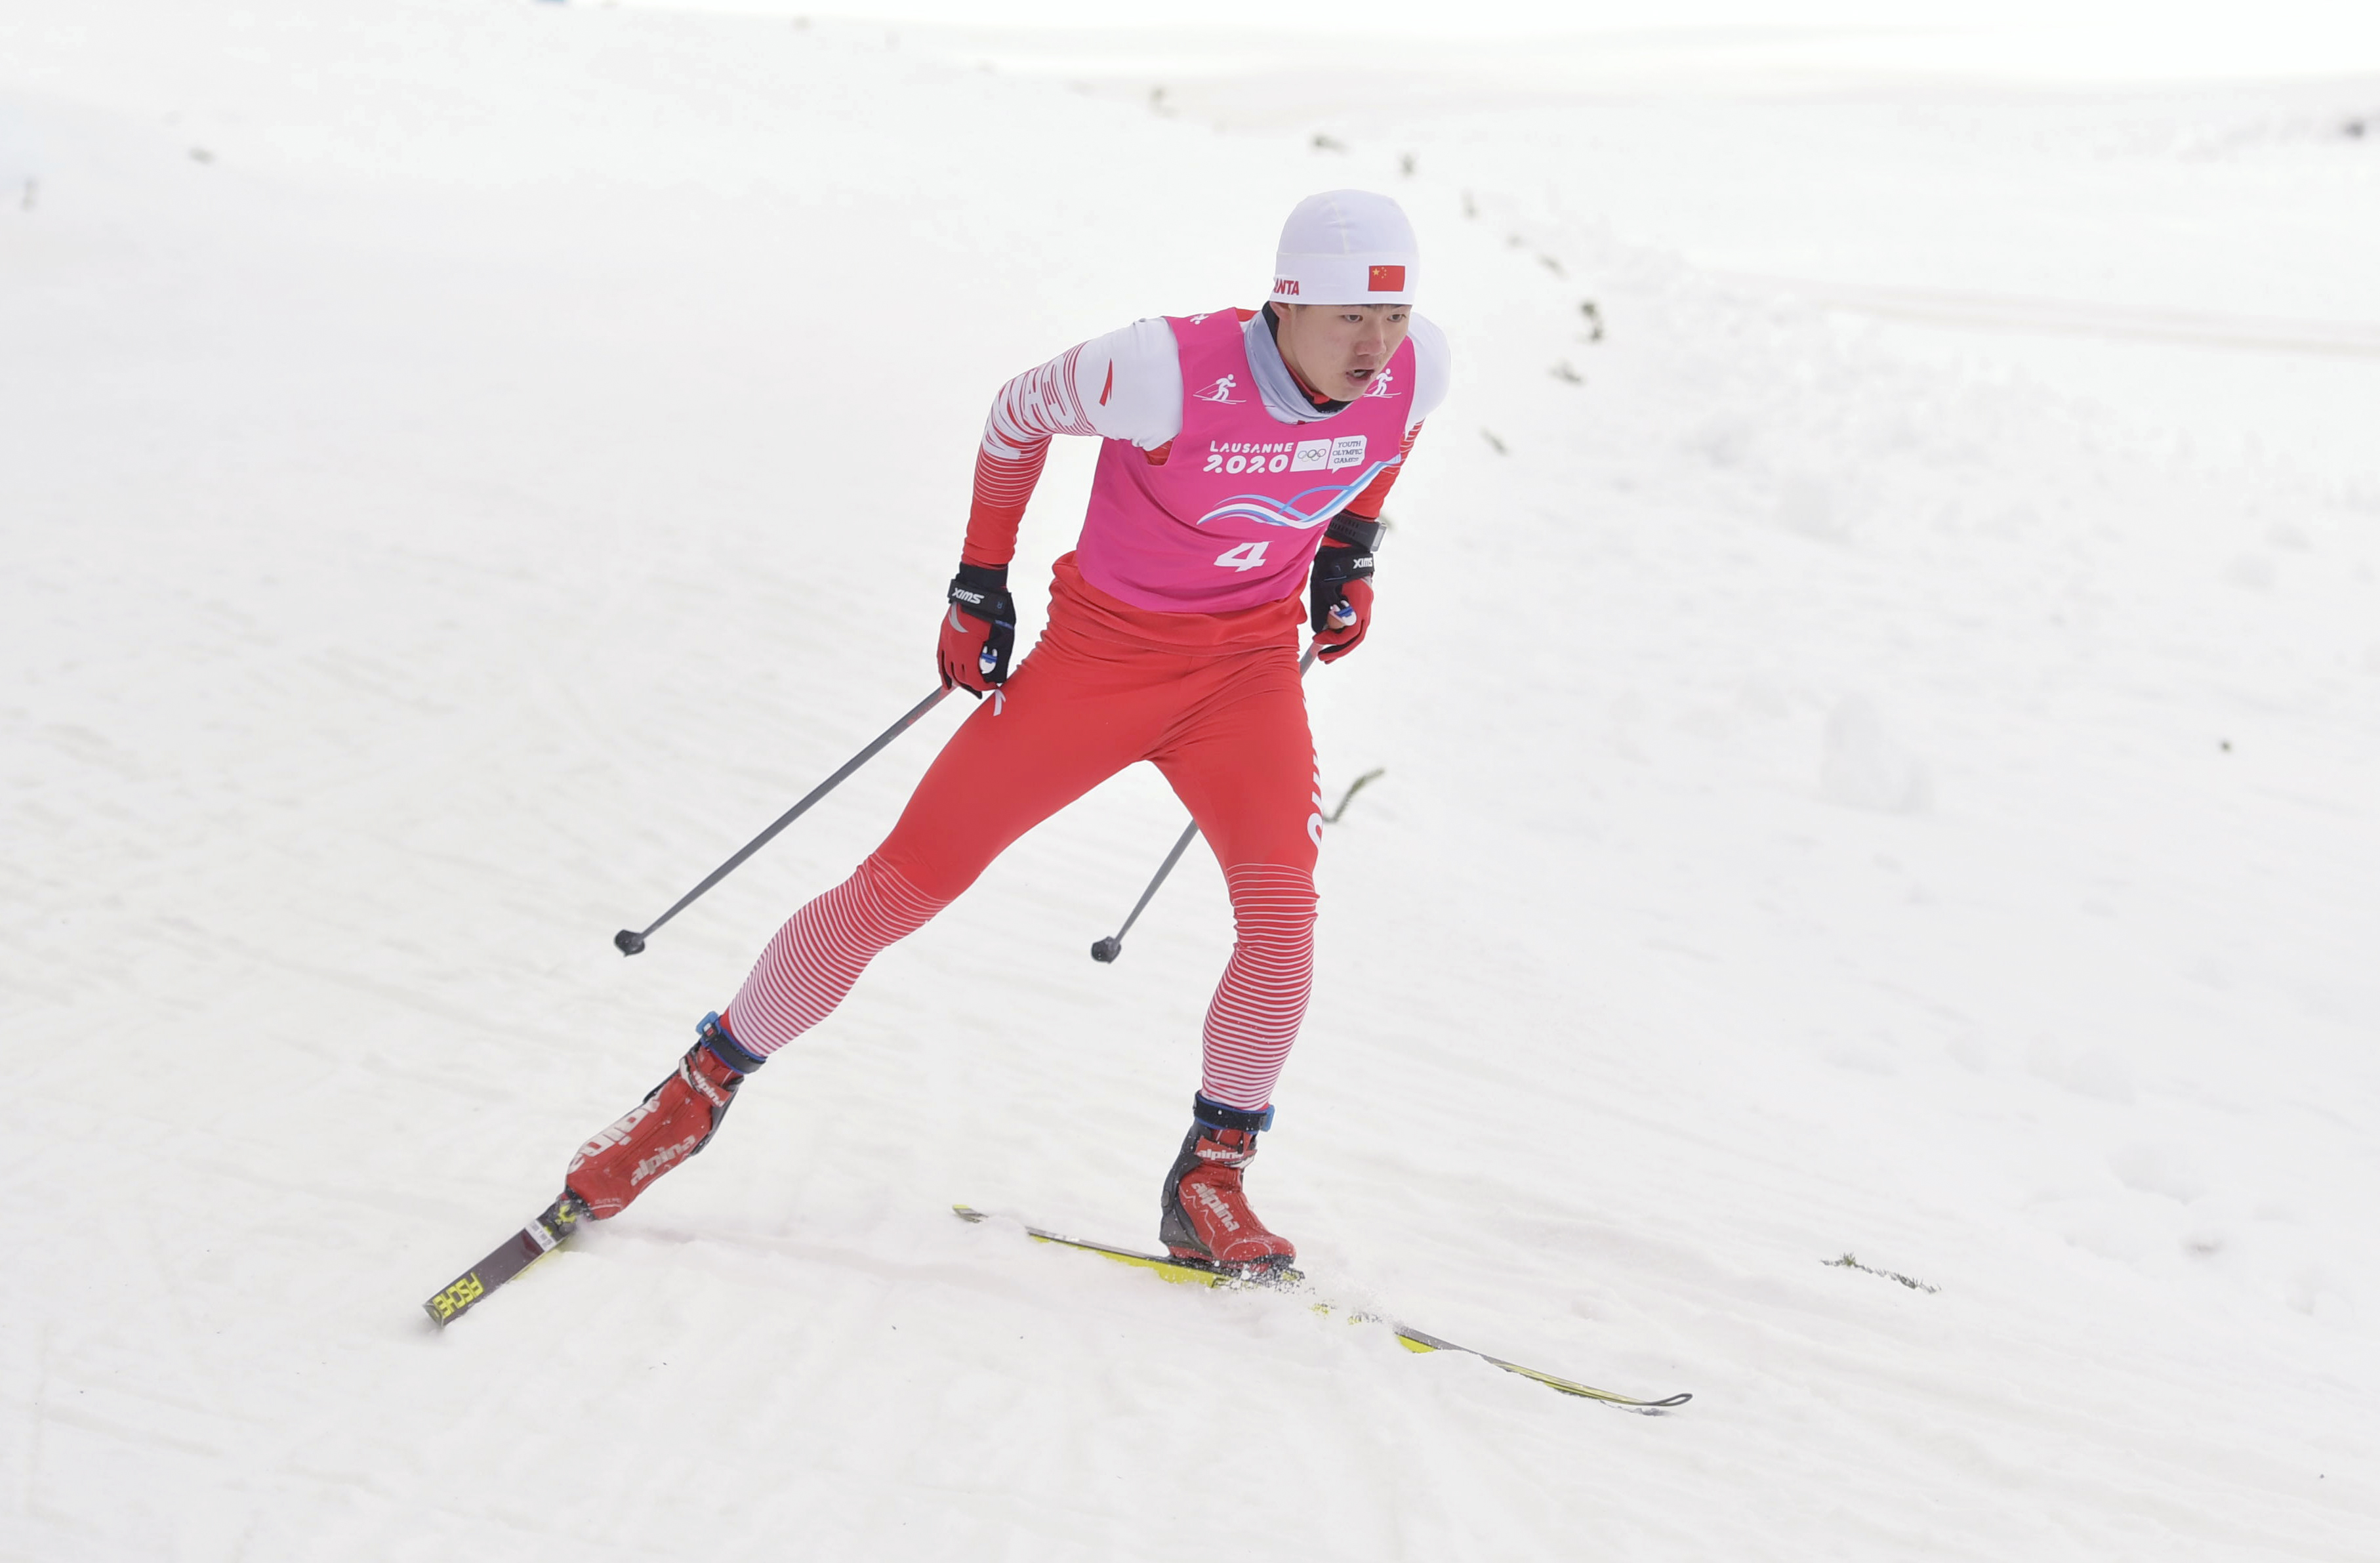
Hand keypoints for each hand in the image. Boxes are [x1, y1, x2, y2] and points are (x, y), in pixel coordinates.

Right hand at [939, 562, 1015, 695]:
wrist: (980, 589)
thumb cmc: (995, 613)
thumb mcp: (1003, 638)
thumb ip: (1000, 658)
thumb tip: (998, 674)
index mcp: (968, 651)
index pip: (973, 679)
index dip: (984, 686)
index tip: (993, 686)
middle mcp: (953, 648)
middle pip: (960, 677)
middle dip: (972, 685)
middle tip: (982, 688)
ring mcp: (946, 640)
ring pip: (948, 669)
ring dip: (958, 680)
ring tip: (966, 687)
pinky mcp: (944, 634)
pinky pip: (941, 657)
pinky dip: (943, 671)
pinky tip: (946, 681)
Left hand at [1307, 515, 1382, 662]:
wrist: (1348, 541)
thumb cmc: (1332, 561)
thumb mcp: (1325, 585)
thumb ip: (1328, 608)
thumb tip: (1329, 628)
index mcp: (1359, 601)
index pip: (1348, 632)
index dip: (1331, 640)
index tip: (1316, 640)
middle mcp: (1366, 604)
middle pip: (1356, 636)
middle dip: (1339, 650)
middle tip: (1324, 659)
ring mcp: (1366, 601)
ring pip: (1358, 630)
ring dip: (1344, 643)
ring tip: (1329, 652)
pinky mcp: (1362, 598)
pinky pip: (1357, 621)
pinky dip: (1347, 632)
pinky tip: (1336, 634)